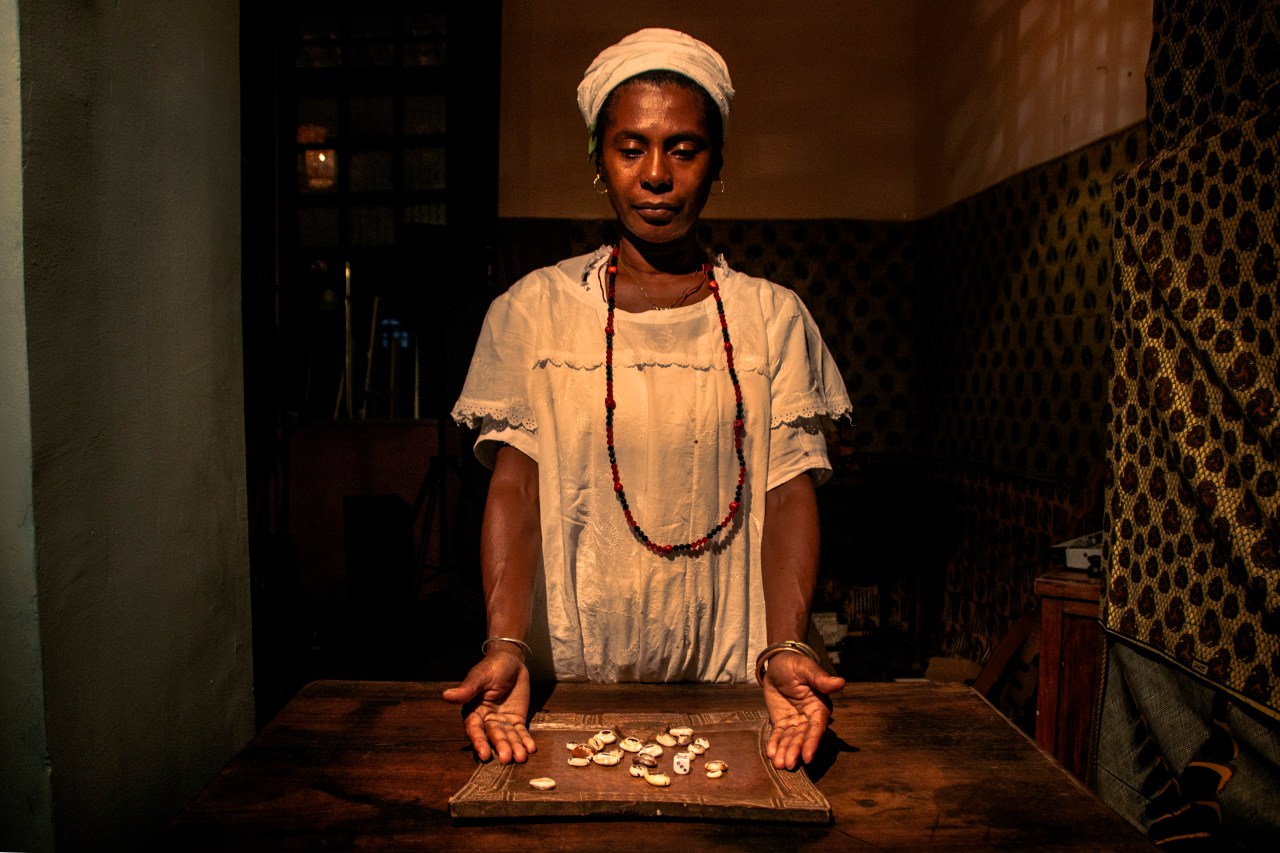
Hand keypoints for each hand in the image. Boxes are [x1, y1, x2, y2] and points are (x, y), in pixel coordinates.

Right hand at [441, 650, 536, 762]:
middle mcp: (486, 719)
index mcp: (473, 710)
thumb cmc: (493, 666)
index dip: (479, 741)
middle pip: (493, 735)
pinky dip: (525, 741)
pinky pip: (520, 732)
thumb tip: (446, 695)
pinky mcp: (516, 719)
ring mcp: (502, 720)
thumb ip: (468, 688)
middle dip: (500, 746)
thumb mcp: (481, 676)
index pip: (474, 728)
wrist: (512, 662)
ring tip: (521, 757)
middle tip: (506, 758)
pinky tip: (530, 749)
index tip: (484, 754)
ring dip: (514, 747)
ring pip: (507, 737)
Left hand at [761, 651, 845, 769]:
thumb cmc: (794, 664)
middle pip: (803, 737)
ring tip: (779, 764)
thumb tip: (840, 682)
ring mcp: (795, 721)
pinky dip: (775, 744)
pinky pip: (779, 734)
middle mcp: (809, 717)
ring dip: (785, 751)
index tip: (807, 756)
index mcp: (819, 706)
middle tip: (788, 764)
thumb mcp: (805, 668)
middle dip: (796, 750)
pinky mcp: (782, 721)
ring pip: (791, 739)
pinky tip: (771, 754)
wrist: (777, 663)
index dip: (812, 742)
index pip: (816, 727)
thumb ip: (820, 679)